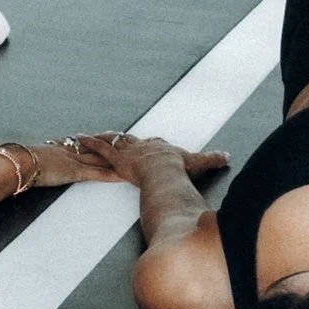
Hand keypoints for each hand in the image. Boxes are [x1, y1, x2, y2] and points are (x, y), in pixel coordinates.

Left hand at [81, 132, 229, 184]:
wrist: (166, 172)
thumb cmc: (181, 170)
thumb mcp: (199, 163)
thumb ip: (213, 159)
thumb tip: (229, 155)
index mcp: (161, 148)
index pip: (155, 144)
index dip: (152, 145)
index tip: (150, 143)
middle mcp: (144, 146)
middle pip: (132, 140)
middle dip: (124, 140)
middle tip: (117, 137)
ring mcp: (129, 151)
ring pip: (113, 141)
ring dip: (102, 138)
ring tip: (91, 135)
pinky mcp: (117, 159)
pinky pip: (100, 149)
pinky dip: (89, 143)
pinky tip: (78, 137)